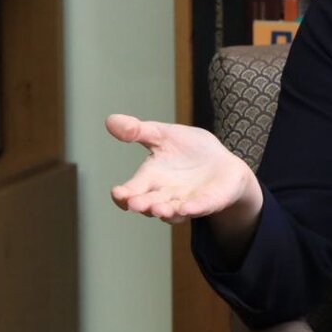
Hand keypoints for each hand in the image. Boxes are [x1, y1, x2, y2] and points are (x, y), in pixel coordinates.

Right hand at [106, 113, 260, 225]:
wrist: (221, 161)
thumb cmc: (189, 150)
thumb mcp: (163, 135)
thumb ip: (138, 131)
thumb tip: (110, 120)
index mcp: (151, 179)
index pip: (132, 190)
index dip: (123, 194)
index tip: (117, 193)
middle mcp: (165, 195)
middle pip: (150, 204)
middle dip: (143, 204)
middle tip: (134, 204)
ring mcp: (186, 201)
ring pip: (172, 212)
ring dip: (165, 212)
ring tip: (159, 210)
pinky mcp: (208, 202)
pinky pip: (200, 208)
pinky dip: (193, 209)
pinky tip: (187, 208)